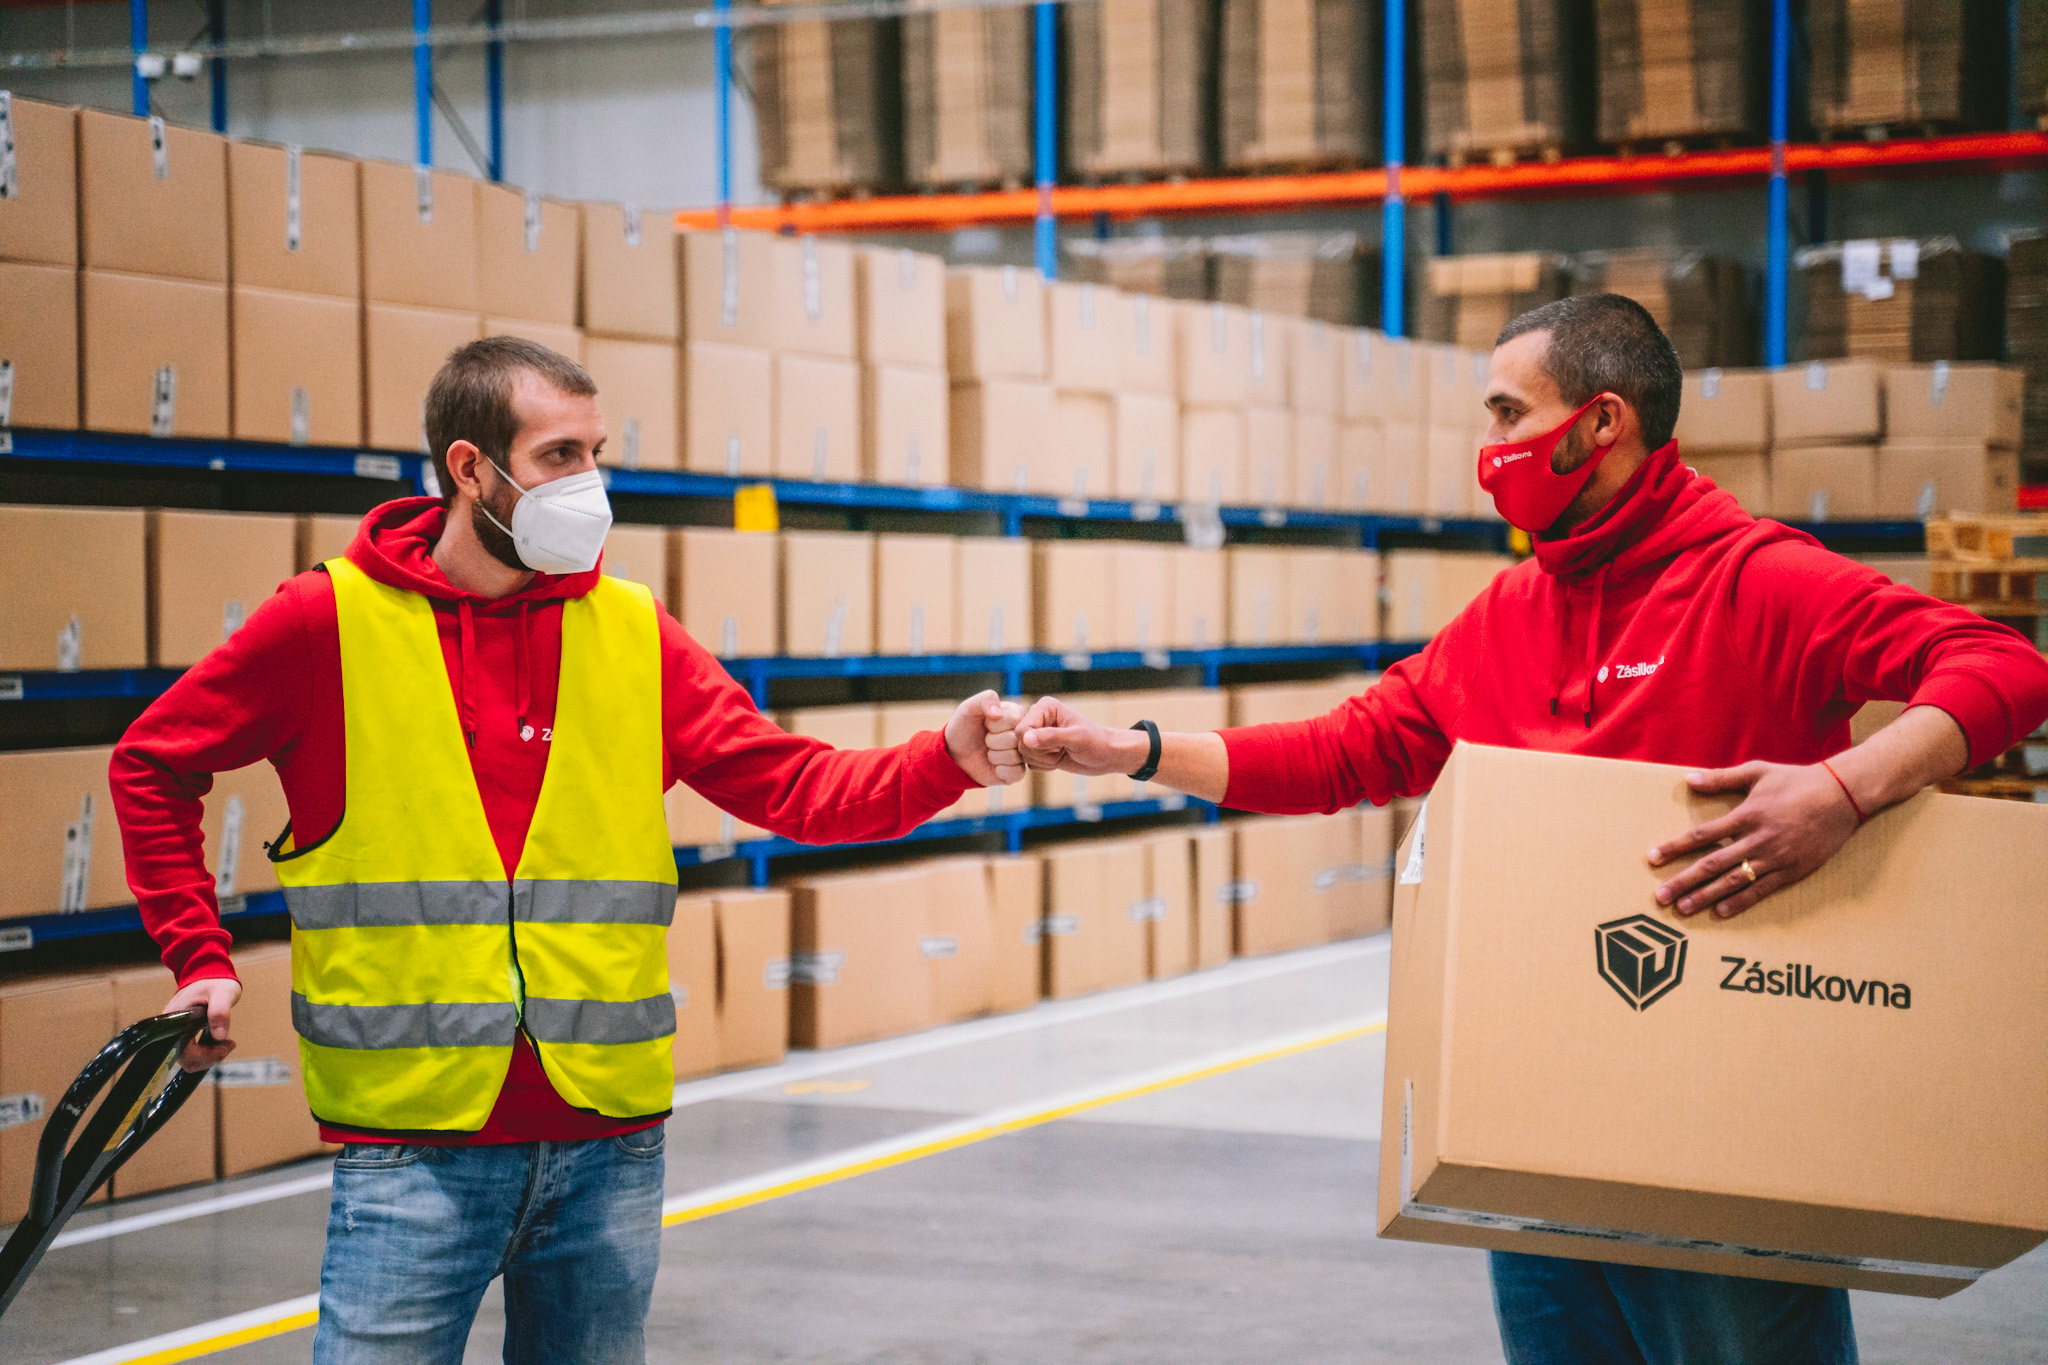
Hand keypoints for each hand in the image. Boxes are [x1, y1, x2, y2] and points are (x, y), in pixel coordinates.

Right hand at [164, 976, 239, 1072]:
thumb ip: (220, 1012)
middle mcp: (171, 1031)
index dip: (205, 1055)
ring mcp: (176, 1033)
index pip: (183, 1052)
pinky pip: (193, 1052)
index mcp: (174, 1021)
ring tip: (226, 1043)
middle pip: (186, 1060)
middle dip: (210, 1057)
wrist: (208, 973)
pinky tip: (221, 1042)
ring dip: (210, 1055)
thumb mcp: (222, 993)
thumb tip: (219, 1036)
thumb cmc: (215, 982)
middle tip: (229, 1044)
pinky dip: (207, 1052)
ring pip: (190, 1059)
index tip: (226, 1043)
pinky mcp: (183, 1035)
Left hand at [945, 690, 1025, 786]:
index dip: (994, 724)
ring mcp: (1021, 753)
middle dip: (992, 740)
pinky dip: (1000, 770)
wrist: (954, 754)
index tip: (986, 724)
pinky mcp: (1017, 772)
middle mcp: (1022, 734)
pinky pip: (1016, 773)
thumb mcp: (968, 708)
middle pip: (1014, 738)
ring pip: (1014, 756)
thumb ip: (984, 700)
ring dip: (993, 756)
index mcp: (1015, 714)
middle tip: (985, 740)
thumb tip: (998, 713)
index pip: (1013, 718)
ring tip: (988, 751)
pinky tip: (993, 766)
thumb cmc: (964, 728)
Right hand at [1016, 696, 1143, 776]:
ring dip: (1044, 760)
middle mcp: (1038, 718)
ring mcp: (1037, 734)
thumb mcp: (1076, 739)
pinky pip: (1028, 764)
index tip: (1059, 744)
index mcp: (1045, 707)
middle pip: (1019, 743)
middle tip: (1061, 749)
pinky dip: (1044, 766)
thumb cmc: (1096, 742)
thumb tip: (1025, 739)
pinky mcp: (1038, 749)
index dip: (1037, 743)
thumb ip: (1050, 737)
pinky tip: (1058, 759)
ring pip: (1023, 755)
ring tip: (1061, 753)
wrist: (1106, 755)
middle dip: (1041, 753)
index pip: (1021, 729)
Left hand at [1647, 761, 1859, 918]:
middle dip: (1683, 881)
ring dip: (1706, 896)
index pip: (1701, 835)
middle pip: (1712, 864)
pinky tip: (1721, 912)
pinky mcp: (1793, 870)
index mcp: (1745, 815)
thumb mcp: (1757, 772)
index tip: (1652, 858)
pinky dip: (1741, 901)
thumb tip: (1689, 779)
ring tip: (1683, 909)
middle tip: (1660, 897)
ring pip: (1734, 881)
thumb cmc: (1796, 781)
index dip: (1674, 847)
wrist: (1843, 795)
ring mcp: (1775, 858)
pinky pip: (1762, 890)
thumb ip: (1721, 778)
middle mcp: (1757, 839)